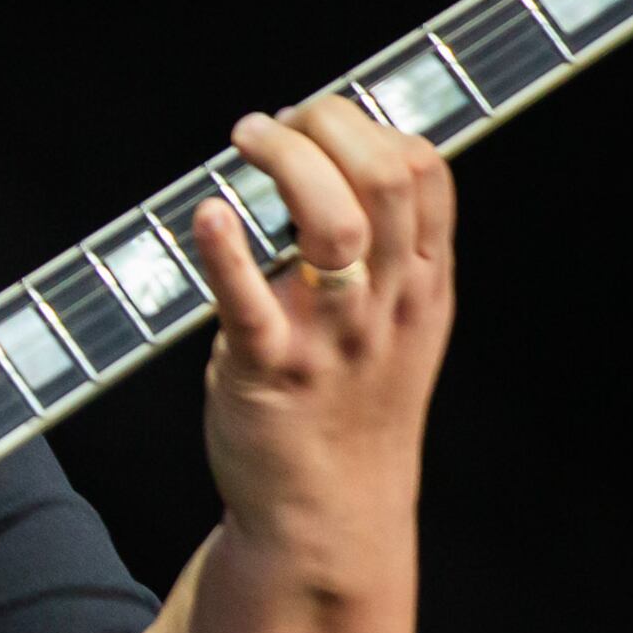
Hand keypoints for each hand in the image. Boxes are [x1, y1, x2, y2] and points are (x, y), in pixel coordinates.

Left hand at [187, 95, 455, 589]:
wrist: (329, 512)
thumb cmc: (354, 404)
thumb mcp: (404, 323)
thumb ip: (392, 248)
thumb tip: (355, 155)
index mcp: (418, 282)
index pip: (425, 172)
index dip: (370, 123)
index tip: (318, 120)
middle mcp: (384, 301)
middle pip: (383, 180)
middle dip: (328, 125)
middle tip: (271, 122)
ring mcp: (330, 336)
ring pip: (334, 225)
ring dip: (286, 163)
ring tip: (246, 142)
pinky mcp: (268, 370)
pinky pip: (250, 303)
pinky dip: (226, 252)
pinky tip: (208, 213)